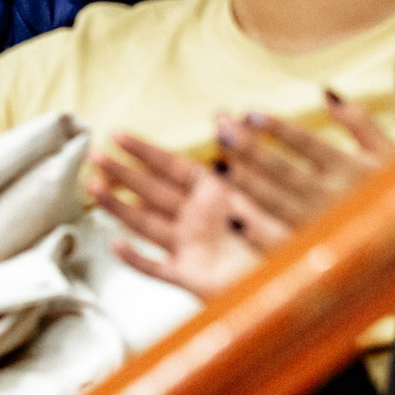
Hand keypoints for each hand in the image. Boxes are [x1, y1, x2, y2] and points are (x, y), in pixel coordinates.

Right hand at [88, 133, 285, 300]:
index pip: (171, 166)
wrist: (302, 280)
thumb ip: (241, 154)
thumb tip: (222, 114)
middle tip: (94, 156)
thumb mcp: (267, 187)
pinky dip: (136, 258)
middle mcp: (197, 218)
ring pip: (146, 224)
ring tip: (91, 187)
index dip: (144, 151)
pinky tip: (114, 244)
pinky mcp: (192, 278)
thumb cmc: (289, 236)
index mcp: (214, 194)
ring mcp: (191, 248)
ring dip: (118, 207)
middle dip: (122, 174)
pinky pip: (158, 268)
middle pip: (151, 192)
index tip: (117, 134)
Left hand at [215, 92, 394, 227]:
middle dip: (249, 148)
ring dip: (246, 182)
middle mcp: (336, 198)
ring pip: (276, 203)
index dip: (278, 128)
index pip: (308, 144)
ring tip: (221, 162)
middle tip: (220, 129)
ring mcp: (324, 227)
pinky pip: (280, 239)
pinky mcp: (316, 253)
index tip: (250, 112)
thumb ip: (360, 122)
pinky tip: (234, 209)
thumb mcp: (390, 153)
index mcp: (354, 170)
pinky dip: (255, 224)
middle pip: (283, 171)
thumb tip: (325, 91)